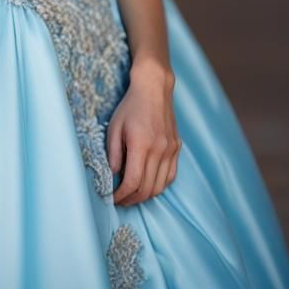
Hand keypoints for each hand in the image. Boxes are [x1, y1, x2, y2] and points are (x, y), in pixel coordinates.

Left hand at [107, 59, 181, 205]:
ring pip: (160, 186)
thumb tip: (114, 175)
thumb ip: (113, 153)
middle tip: (120, 200)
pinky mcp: (177, 148)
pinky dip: (159, 185)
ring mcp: (170, 150)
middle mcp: (159, 150)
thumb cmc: (130, 106)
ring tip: (132, 195)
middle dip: (132, 199)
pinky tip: (148, 184)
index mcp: (141, 144)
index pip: (133, 182)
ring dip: (146, 196)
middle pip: (147, 188)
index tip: (112, 198)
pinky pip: (170, 176)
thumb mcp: (114, 126)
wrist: (154, 89)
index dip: (122, 195)